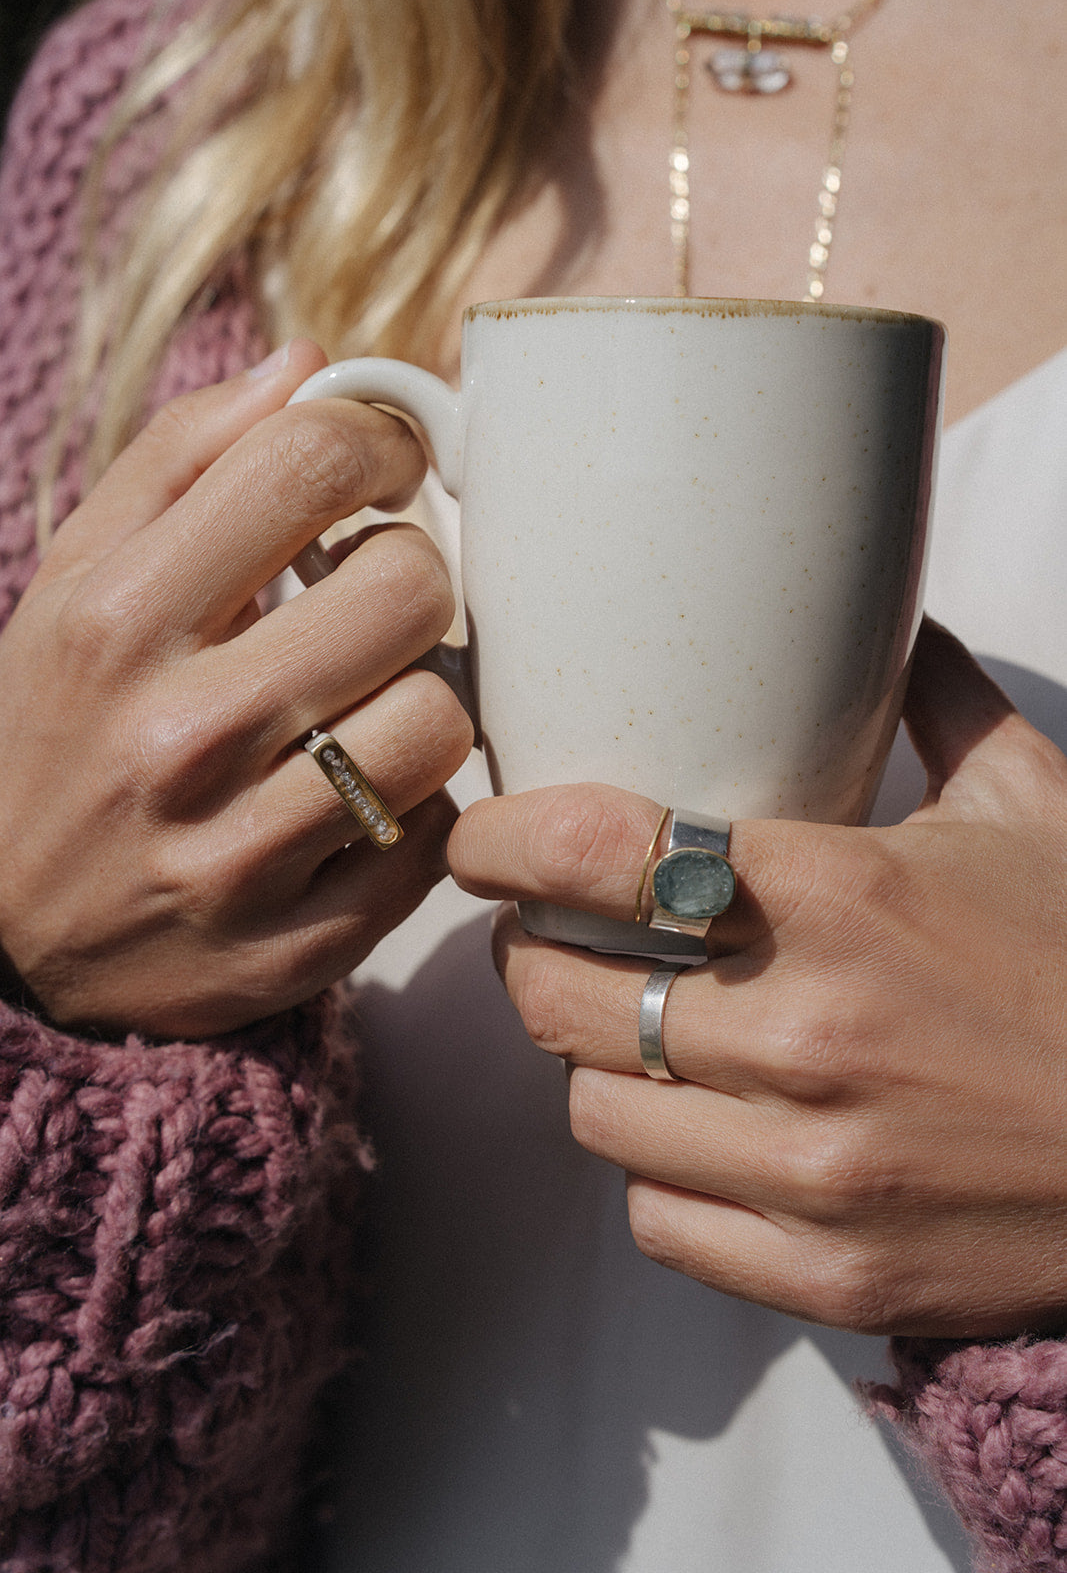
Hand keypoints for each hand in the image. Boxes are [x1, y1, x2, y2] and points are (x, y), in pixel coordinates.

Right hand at [0, 340, 471, 1036]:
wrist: (9, 933)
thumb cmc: (62, 727)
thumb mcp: (75, 582)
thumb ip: (182, 459)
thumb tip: (309, 365)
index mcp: (117, 621)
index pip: (305, 465)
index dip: (378, 443)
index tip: (383, 468)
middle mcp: (177, 736)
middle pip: (409, 589)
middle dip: (413, 577)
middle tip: (378, 597)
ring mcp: (239, 854)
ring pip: (438, 721)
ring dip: (422, 699)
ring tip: (368, 703)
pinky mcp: (297, 946)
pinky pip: (433, 841)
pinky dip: (414, 810)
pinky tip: (359, 798)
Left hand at [448, 620, 1066, 1337]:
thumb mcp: (1039, 807)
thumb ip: (940, 705)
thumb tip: (884, 623)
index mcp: (842, 897)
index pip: (596, 853)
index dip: (502, 841)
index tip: (480, 839)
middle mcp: (804, 1034)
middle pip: (557, 994)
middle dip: (530, 954)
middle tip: (551, 932)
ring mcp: (809, 1170)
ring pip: (593, 1112)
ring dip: (596, 1065)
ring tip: (633, 1030)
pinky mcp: (826, 1272)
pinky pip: (658, 1219)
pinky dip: (658, 1171)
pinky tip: (698, 1133)